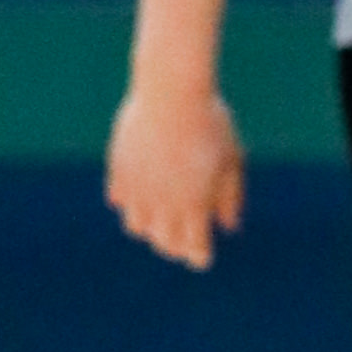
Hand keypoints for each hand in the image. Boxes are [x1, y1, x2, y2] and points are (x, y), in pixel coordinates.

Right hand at [108, 80, 245, 269]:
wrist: (171, 92)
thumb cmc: (211, 122)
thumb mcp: (231, 158)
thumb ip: (230, 194)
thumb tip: (228, 226)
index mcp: (195, 203)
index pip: (193, 246)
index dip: (198, 256)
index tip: (202, 259)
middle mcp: (163, 201)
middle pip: (164, 241)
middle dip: (175, 247)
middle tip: (184, 245)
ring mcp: (137, 186)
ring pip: (137, 226)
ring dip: (151, 229)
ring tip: (162, 224)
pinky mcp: (119, 169)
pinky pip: (121, 200)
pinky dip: (131, 206)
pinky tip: (140, 201)